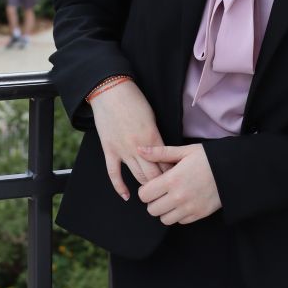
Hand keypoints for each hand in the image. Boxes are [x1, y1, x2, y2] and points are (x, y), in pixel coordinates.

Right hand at [90, 80, 165, 200]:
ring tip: (154, 192)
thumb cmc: (133, 100)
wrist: (110, 91)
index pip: (166, 163)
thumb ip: (156, 137)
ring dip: (147, 185)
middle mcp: (139, 148)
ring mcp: (122, 150)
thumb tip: (161, 152)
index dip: (173, 173)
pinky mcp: (109, 150)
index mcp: (152, 137)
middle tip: (168, 189)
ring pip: (138, 176)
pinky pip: (114, 174)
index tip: (178, 178)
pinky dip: (120, 187)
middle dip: (163, 183)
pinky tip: (126, 196)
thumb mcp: (151, 117)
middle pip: (154, 174)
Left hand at [136, 144, 221, 224]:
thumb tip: (140, 149)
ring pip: (164, 219)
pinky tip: (183, 202)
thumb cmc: (207, 158)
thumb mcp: (184, 151)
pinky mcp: (198, 215)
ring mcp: (189, 208)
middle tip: (161, 192)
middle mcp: (179, 196)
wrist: (232, 170)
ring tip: (171, 198)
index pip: (144, 195)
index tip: (152, 185)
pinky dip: (178, 214)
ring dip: (165, 210)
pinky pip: (180, 221)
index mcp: (172, 179)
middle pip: (152, 209)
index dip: (145, 190)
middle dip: (153, 201)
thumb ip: (160, 152)